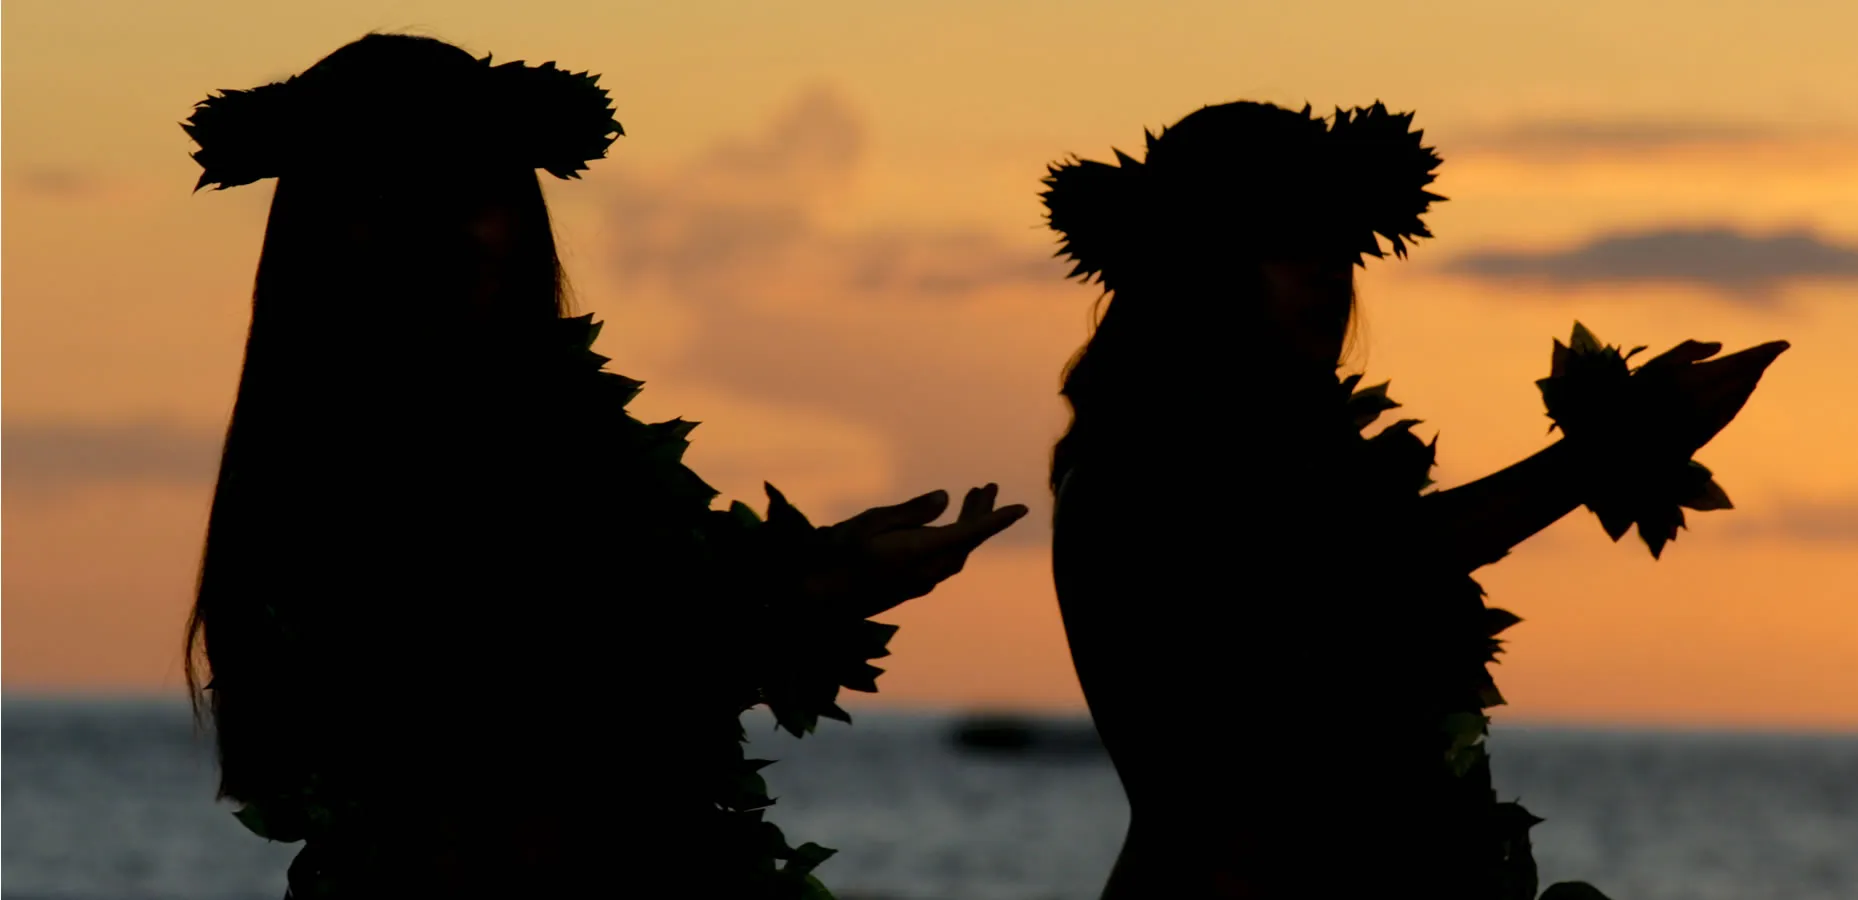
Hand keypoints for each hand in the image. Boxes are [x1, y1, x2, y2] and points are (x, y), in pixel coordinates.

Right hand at [806, 484, 1029, 618]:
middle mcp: (926, 573)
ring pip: (956, 555)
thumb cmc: (834, 556)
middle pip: (966, 543)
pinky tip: (943, 529)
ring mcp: (918, 585)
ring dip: (967, 528)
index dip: (997, 519)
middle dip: (980, 514)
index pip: (970, 534)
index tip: (1022, 507)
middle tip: (986, 487)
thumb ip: (910, 512)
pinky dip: (952, 541)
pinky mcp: (908, 590)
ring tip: (971, 499)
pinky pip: (943, 564)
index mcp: (920, 554)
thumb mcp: (870, 523)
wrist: (814, 604)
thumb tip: (944, 498)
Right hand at [1634, 338, 1789, 454]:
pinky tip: (1745, 387)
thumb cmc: (1632, 398)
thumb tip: (1720, 347)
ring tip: (1760, 365)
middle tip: (1774, 350)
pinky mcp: (1706, 433)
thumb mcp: (1652, 366)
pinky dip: (1741, 395)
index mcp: (1694, 380)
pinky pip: (1732, 409)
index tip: (1783, 344)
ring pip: (1740, 394)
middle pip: (1744, 378)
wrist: (1624, 443)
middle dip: (1760, 363)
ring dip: (1752, 378)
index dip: (1763, 353)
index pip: (1739, 363)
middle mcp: (1707, 401)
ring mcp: (1708, 419)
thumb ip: (1686, 352)